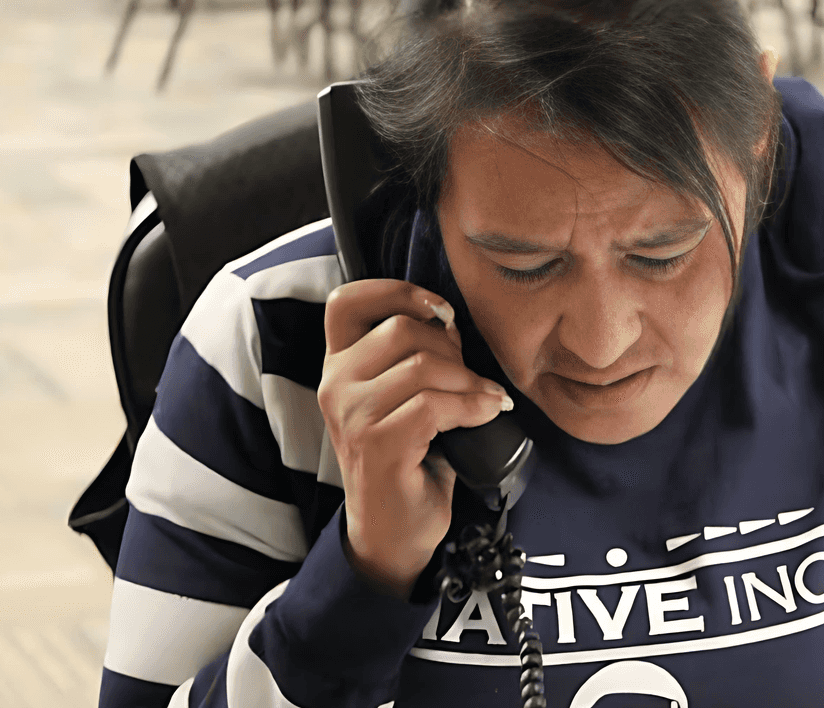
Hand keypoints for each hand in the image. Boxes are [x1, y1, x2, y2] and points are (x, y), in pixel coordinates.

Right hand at [319, 279, 512, 598]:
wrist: (394, 531)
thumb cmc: (408, 460)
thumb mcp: (402, 398)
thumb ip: (413, 356)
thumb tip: (451, 322)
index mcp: (338, 366)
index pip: (347, 300)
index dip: (399, 292)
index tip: (440, 312)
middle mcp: (335, 385)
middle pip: (403, 328)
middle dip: (452, 347)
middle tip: (469, 376)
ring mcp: (352, 415)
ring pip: (424, 365)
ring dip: (469, 380)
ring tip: (485, 398)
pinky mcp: (377, 444)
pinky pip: (437, 404)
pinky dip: (475, 405)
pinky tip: (488, 413)